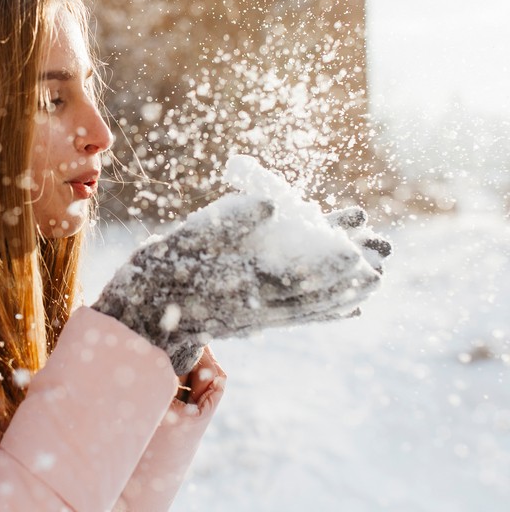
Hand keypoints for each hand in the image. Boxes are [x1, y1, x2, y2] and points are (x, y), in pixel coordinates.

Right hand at [92, 193, 384, 374]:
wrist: (143, 317)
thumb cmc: (160, 271)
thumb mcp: (185, 237)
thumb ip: (227, 220)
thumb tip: (269, 203)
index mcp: (241, 282)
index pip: (296, 273)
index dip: (329, 258)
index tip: (356, 241)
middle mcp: (257, 304)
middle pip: (315, 289)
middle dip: (350, 269)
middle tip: (382, 248)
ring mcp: (258, 316)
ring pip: (313, 306)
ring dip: (348, 289)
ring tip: (377, 272)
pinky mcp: (255, 322)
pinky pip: (300, 320)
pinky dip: (328, 313)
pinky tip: (349, 308)